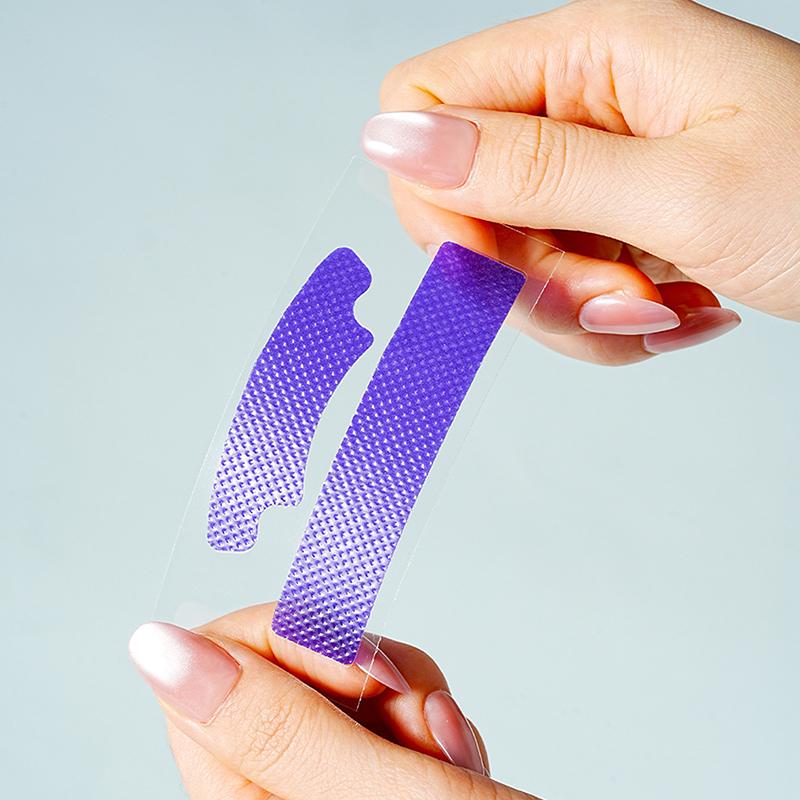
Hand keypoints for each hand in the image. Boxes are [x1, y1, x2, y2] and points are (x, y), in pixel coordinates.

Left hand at [129, 604, 530, 799]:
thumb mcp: (378, 799)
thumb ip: (274, 725)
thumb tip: (158, 646)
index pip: (213, 670)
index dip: (292, 643)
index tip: (360, 670)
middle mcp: (270, 796)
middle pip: (281, 666)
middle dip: (362, 674)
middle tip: (416, 723)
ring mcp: (318, 784)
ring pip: (338, 676)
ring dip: (406, 695)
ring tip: (445, 751)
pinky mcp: (365, 772)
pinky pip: (380, 701)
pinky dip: (426, 714)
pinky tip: (452, 758)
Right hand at [361, 0, 799, 364]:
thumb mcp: (683, 191)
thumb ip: (531, 168)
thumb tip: (398, 138)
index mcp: (595, 53)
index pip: (428, 102)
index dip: (438, 193)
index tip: (490, 260)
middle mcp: (584, 104)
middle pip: (466, 198)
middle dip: (525, 273)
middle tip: (611, 294)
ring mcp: (598, 169)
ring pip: (509, 258)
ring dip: (571, 309)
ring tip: (658, 311)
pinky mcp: (612, 222)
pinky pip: (556, 286)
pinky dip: (601, 320)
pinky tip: (667, 314)